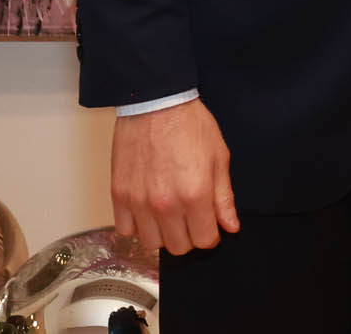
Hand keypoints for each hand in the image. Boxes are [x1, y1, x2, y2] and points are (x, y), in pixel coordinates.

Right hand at [110, 98, 239, 254]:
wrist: (156, 103)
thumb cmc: (188, 124)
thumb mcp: (218, 157)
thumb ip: (224, 197)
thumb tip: (230, 226)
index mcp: (195, 195)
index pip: (204, 240)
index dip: (210, 234)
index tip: (209, 224)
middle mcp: (166, 204)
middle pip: (178, 247)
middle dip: (189, 236)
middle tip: (190, 217)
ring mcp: (139, 202)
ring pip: (151, 244)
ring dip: (162, 234)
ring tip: (168, 214)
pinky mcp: (119, 195)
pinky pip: (126, 230)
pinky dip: (137, 226)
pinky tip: (147, 211)